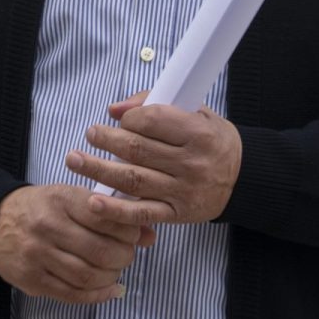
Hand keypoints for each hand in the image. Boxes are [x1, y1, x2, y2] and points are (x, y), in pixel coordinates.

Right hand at [0, 183, 156, 303]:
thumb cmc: (42, 207)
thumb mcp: (72, 198)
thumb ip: (110, 214)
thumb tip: (150, 235)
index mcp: (61, 200)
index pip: (106, 218)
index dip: (129, 230)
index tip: (135, 234)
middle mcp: (48, 227)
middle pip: (100, 251)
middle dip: (124, 257)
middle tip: (128, 255)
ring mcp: (38, 256)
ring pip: (87, 276)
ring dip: (111, 277)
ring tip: (116, 271)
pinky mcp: (32, 280)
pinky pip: (72, 295)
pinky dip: (97, 296)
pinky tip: (109, 290)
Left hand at [67, 93, 242, 226]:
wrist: (243, 178)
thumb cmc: (213, 141)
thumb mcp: (196, 113)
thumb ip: (155, 104)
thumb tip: (115, 109)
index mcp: (197, 133)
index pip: (151, 121)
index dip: (128, 119)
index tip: (118, 119)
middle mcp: (191, 163)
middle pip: (137, 150)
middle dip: (106, 140)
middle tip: (90, 134)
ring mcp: (183, 191)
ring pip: (133, 180)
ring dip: (98, 170)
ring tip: (75, 160)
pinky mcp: (177, 214)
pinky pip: (141, 213)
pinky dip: (115, 210)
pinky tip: (93, 202)